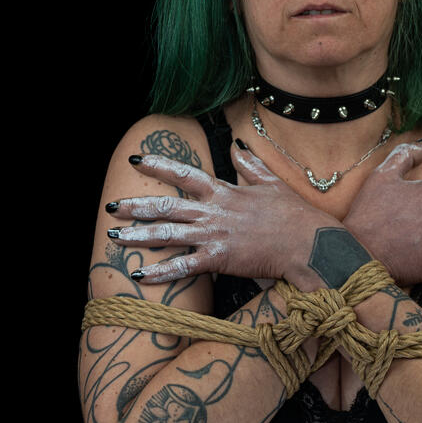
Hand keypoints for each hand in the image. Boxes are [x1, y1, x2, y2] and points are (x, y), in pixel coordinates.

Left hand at [105, 146, 339, 284]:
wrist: (308, 243)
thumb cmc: (295, 214)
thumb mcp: (271, 183)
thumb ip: (250, 165)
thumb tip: (236, 146)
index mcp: (224, 191)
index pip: (185, 173)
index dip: (159, 165)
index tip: (137, 159)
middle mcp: (213, 211)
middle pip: (166, 205)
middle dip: (136, 206)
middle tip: (111, 207)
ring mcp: (214, 235)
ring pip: (168, 233)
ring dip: (139, 236)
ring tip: (114, 238)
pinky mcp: (219, 260)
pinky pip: (184, 266)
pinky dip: (162, 272)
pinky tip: (142, 276)